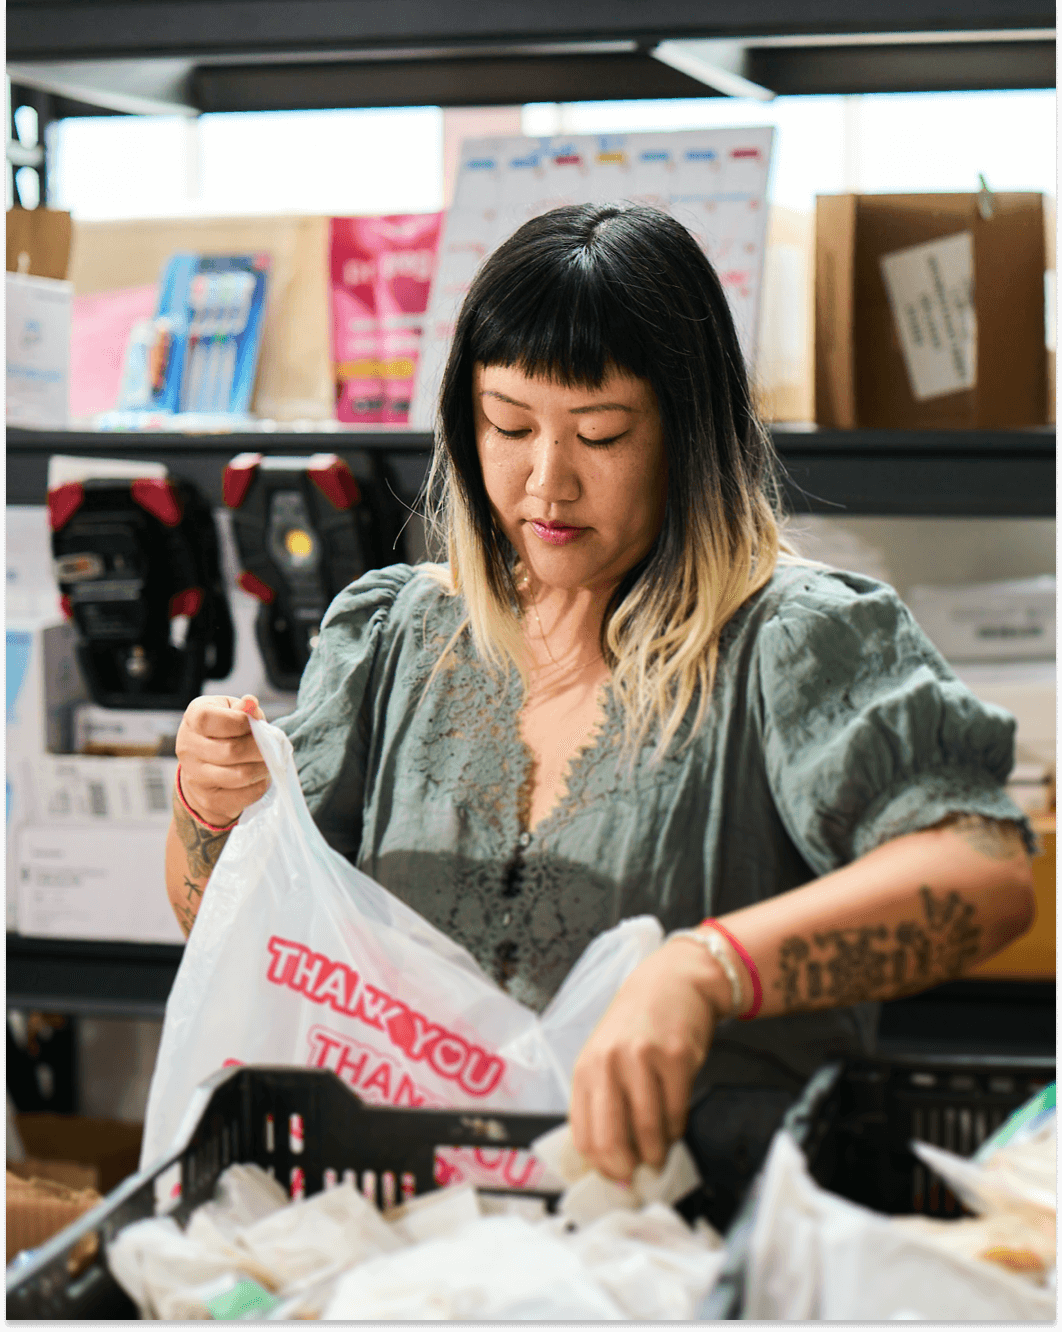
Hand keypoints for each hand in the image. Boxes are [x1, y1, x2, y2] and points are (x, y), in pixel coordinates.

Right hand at [175, 694, 268, 826]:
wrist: (204, 764)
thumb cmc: (223, 730)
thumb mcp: (231, 711)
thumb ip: (243, 709)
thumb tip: (250, 703)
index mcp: (194, 717)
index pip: (219, 720)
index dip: (245, 723)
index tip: (257, 725)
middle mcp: (187, 746)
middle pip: (232, 750)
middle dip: (260, 749)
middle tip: (272, 747)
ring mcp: (194, 775)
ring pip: (239, 775)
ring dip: (262, 768)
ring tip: (268, 762)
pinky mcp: (207, 798)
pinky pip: (242, 796)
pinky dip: (258, 787)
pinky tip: (259, 778)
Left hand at [569, 937, 729, 1181]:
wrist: (671, 983)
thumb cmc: (635, 1025)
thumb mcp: (604, 1057)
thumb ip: (601, 1101)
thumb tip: (606, 1158)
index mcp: (586, 1068)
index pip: (584, 1135)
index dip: (600, 1166)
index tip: (613, 1177)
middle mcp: (609, 1063)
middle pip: (612, 1139)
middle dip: (627, 1168)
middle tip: (637, 1175)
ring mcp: (642, 1060)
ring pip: (648, 1131)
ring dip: (656, 1153)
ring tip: (658, 1155)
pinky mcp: (676, 1059)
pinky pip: (676, 1113)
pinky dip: (676, 1130)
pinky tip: (673, 1126)